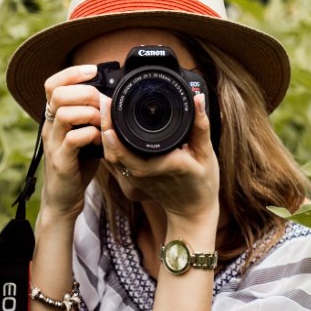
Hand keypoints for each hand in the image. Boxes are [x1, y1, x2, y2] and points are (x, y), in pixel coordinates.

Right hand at [40, 64, 100, 219]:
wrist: (64, 199)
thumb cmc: (77, 165)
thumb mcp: (85, 135)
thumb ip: (93, 118)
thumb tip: (113, 100)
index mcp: (54, 118)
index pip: (52, 84)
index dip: (71, 73)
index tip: (93, 70)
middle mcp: (49, 127)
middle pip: (57, 94)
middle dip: (85, 92)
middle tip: (102, 103)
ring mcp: (53, 144)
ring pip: (64, 113)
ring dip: (89, 114)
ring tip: (102, 123)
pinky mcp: (61, 161)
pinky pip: (73, 139)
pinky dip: (91, 135)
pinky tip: (100, 140)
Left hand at [100, 93, 219, 225]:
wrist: (193, 211)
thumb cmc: (202, 184)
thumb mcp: (206, 154)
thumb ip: (201, 126)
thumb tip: (198, 99)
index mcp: (161, 165)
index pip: (128, 149)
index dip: (114, 129)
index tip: (110, 106)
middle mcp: (143, 174)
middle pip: (113, 150)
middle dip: (105, 124)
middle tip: (105, 100)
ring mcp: (135, 178)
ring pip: (111, 156)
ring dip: (104, 133)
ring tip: (106, 109)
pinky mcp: (132, 179)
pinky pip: (115, 161)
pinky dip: (109, 144)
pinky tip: (109, 127)